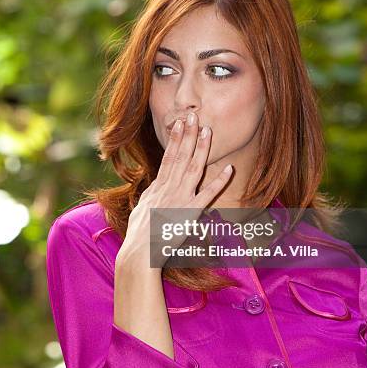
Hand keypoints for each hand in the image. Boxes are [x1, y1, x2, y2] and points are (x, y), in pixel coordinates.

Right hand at [116, 112, 233, 270]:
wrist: (139, 251)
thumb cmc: (138, 233)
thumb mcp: (142, 208)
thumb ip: (151, 195)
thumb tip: (154, 187)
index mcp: (158, 187)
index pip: (169, 157)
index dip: (176, 139)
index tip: (180, 123)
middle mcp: (169, 188)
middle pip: (180, 156)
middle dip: (188, 135)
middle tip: (194, 116)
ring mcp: (180, 199)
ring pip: (193, 168)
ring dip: (201, 149)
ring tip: (208, 131)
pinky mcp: (190, 212)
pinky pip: (208, 194)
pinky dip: (219, 181)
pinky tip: (228, 168)